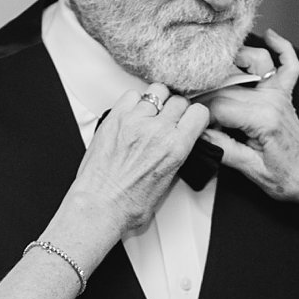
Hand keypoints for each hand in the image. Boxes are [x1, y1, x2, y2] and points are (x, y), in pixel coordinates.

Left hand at [64, 84, 209, 240]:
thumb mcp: (168, 183)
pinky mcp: (115, 118)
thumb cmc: (129, 204)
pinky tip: (132, 116)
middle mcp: (157, 131)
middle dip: (176, 110)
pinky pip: (131, 95)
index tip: (189, 120)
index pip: (198, 112)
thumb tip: (179, 142)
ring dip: (156, 103)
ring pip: (156, 92)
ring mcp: (134, 121)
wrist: (100, 206)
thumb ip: (176, 156)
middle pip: (178, 101)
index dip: (194, 116)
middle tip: (167, 122)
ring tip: (149, 116)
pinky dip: (134, 102)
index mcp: (175, 148)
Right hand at [194, 31, 298, 203]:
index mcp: (262, 119)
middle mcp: (272, 100)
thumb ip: (223, 149)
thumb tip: (198, 133)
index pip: (218, 106)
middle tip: (186, 96)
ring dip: (235, 58)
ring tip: (212, 67)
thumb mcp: (250, 170)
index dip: (198, 112)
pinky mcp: (285, 95)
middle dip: (204, 90)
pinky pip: (288, 65)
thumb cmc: (285, 178)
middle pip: (228, 85)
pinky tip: (270, 36)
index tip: (186, 118)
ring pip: (256, 62)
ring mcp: (280, 94)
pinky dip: (282, 48)